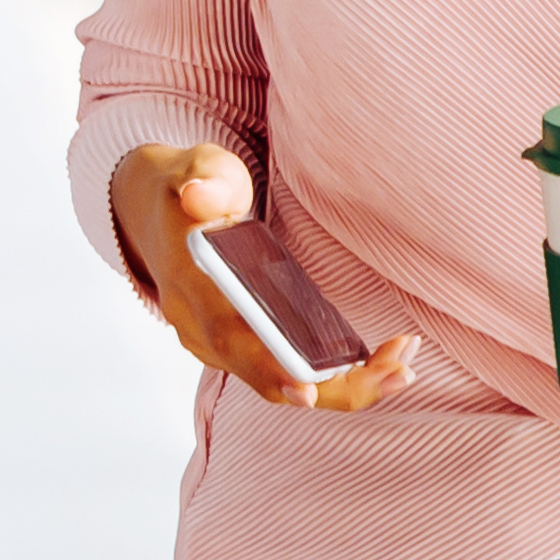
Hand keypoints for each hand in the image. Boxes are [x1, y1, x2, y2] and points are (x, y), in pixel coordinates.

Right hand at [111, 142, 421, 413]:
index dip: (268, 368)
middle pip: (268, 377)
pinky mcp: (239, 348)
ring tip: (402, 365)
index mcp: (191, 288)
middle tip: (398, 374)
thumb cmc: (188, 187)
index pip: (227, 338)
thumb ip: (204, 179)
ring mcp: (218, 345)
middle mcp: (201, 330)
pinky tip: (380, 359)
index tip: (308, 390)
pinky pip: (285, 374)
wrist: (157, 212)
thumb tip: (201, 196)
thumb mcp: (196, 169)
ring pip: (282, 383)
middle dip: (336, 387)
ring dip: (345, 385)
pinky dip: (333, 376)